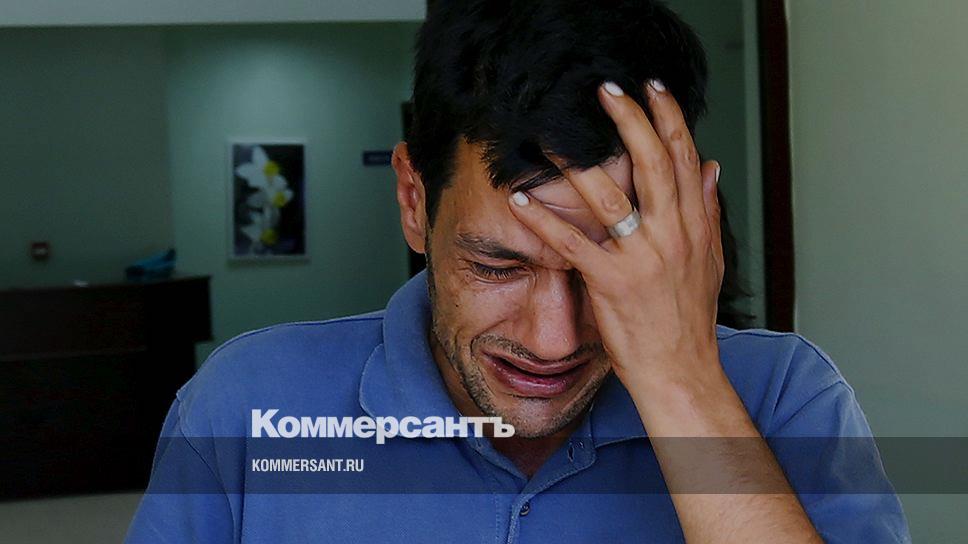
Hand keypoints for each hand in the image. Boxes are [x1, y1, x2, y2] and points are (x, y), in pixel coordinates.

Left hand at [507, 79, 723, 390]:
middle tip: (606, 90)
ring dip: (579, 162)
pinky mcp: (612, 283)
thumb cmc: (689, 319)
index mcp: (693, 226)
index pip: (684, 159)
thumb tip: (712, 167)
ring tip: (554, 134)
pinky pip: (573, 244)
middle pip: (653, 164)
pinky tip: (521, 201)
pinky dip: (544, 220)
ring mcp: (642, 259)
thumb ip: (708, 211)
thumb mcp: (709, 260)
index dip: (669, 118)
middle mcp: (671, 235)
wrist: (681, 371)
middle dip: (630, 120)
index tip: (653, 88)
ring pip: (611, 197)